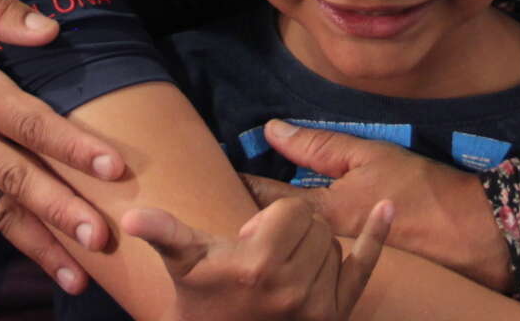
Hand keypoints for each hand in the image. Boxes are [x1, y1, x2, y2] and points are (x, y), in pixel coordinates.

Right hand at [0, 0, 128, 291]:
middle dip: (61, 212)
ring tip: (77, 276)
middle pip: (20, 180)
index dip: (72, 146)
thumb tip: (51, 29)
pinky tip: (41, 259)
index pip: (32, 125)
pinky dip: (12, 236)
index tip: (111, 167)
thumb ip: (2, 13)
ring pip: (1, 210)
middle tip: (99, 239)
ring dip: (40, 245)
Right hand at [122, 198, 394, 320]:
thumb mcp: (186, 266)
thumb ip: (165, 234)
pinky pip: (365, 267)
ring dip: (315, 246)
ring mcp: (319, 305)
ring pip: (334, 244)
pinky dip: (377, 237)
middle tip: (266, 255)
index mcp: (259, 264)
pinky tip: (387, 210)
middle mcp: (295, 286)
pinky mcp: (337, 316)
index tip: (251, 240)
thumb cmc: (201, 304)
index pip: (292, 210)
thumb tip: (132, 217)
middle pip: (315, 225)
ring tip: (284, 268)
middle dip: (293, 231)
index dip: (271, 219)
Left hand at [246, 119, 514, 292]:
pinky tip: (295, 245)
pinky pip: (317, 260)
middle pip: (274, 228)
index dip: (243, 183)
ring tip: (255, 222)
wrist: (462, 231)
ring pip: (292, 246)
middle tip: (229, 200)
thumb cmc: (416, 186)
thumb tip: (272, 131)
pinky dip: (301, 250)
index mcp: (322, 209)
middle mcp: (323, 239)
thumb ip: (317, 145)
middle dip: (254, 213)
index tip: (218, 174)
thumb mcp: (366, 154)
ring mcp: (336, 261)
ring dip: (276, 233)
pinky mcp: (353, 273)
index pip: (268, 195)